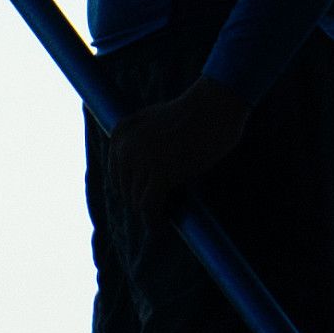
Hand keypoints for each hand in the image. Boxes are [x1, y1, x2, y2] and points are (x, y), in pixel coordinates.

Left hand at [86, 83, 230, 234]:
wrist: (216, 105)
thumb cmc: (195, 112)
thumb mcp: (155, 121)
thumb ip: (140, 141)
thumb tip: (136, 177)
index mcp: (120, 133)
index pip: (117, 175)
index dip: (133, 190)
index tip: (148, 199)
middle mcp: (124, 146)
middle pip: (126, 189)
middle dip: (142, 200)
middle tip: (160, 209)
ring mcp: (141, 160)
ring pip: (137, 201)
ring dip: (151, 212)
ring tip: (163, 217)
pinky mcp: (160, 173)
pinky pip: (149, 208)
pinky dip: (153, 221)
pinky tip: (161, 227)